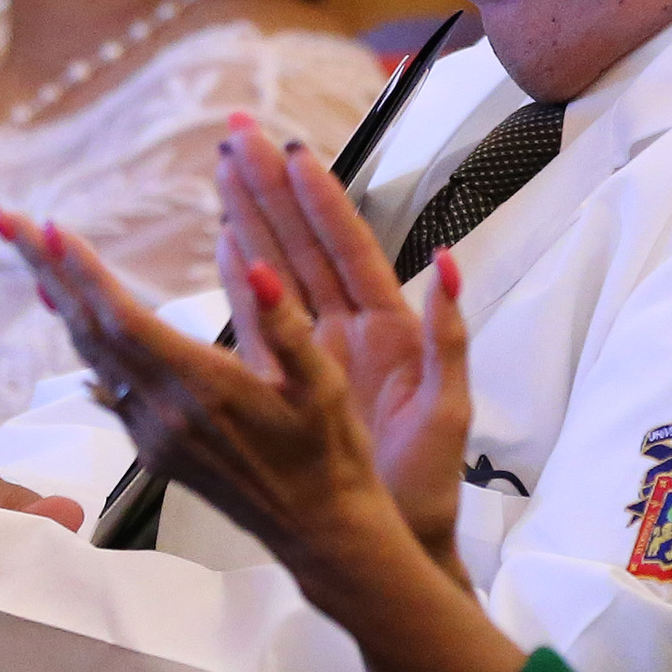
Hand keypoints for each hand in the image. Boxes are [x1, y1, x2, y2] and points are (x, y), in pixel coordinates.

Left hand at [0, 208, 436, 605]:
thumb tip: (258, 266)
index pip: (126, 324)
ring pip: (90, 355)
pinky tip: (67, 306)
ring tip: (27, 245)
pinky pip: (103, 380)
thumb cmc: (332, 453)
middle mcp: (165, 414)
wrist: (320, 530)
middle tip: (6, 216)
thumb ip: (283, 324)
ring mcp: (151, 433)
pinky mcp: (151, 446)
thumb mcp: (326, 384)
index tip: (52, 228)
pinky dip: (80, 334)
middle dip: (45, 269)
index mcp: (205, 391)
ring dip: (56, 296)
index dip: (86, 276)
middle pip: (89, 330)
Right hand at [210, 124, 474, 567]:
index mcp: (390, 329)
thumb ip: (449, 337)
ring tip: (224, 165)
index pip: (348, 248)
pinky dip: (240, 274)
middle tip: (240, 133)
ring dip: (252, 216)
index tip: (293, 150)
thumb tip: (449, 265)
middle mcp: (350, 329)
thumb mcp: (446, 409)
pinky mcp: (290, 377)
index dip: (321, 199)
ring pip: (276, 268)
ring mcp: (316, 350)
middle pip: (303, 243)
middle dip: (272, 187)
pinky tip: (222, 239)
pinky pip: (258, 315)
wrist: (394, 539)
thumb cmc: (427, 483)